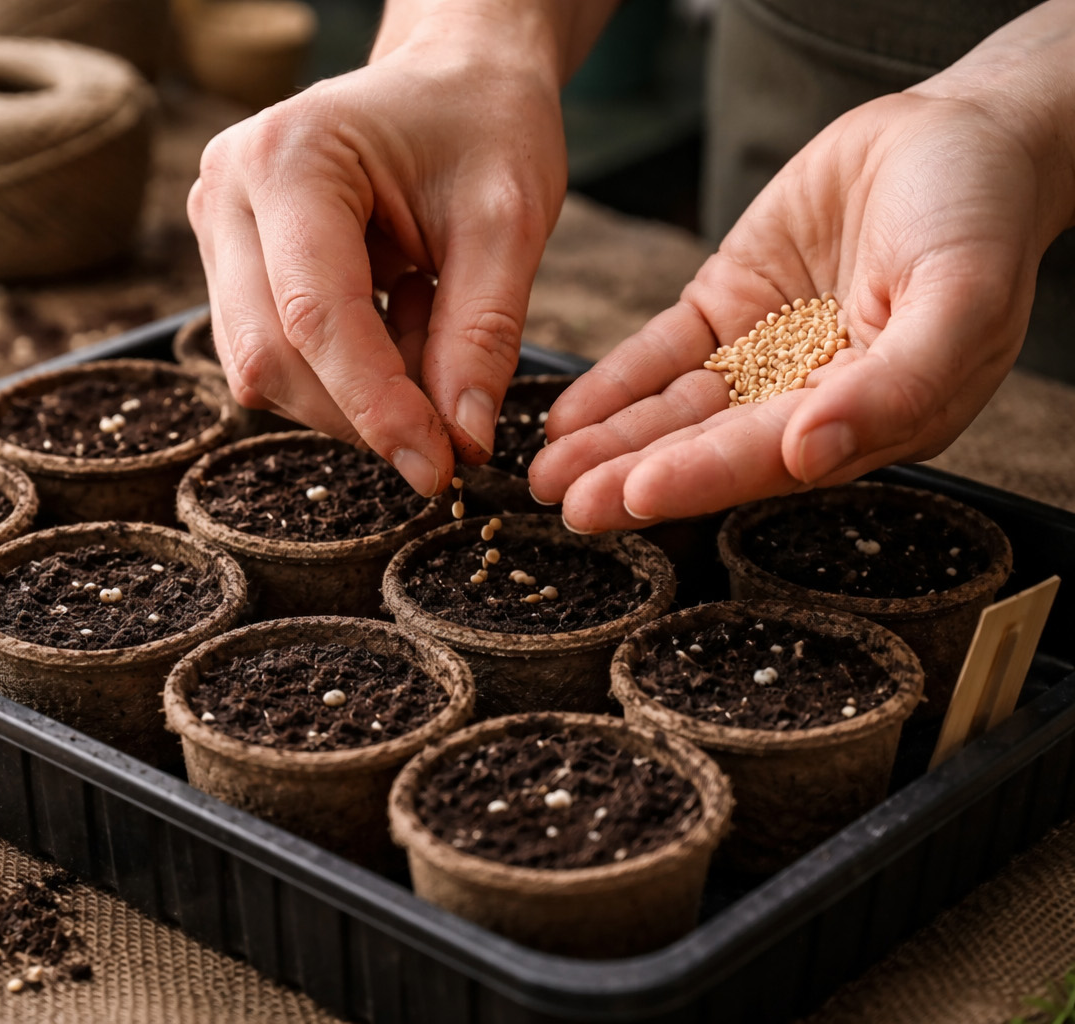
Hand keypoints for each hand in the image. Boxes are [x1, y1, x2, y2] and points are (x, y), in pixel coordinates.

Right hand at [187, 1, 606, 495]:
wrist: (456, 75)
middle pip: (269, 356)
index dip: (376, 407)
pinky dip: (346, 371)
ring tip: (432, 325)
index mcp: (290, 157)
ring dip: (355, 394)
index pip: (316, 316)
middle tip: (450, 436)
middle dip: (361, 414)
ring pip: (264, 369)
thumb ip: (483, 334)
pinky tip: (401, 316)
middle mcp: (228, 190)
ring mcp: (217, 227)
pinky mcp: (230, 262)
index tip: (438, 466)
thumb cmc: (486, 124)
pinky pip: (273, 354)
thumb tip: (460, 440)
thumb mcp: (510, 221)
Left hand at [530, 49, 1074, 530]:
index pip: (773, 460)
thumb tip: (812, 453)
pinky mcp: (726, 308)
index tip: (637, 495)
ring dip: (611, 441)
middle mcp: (808, 401)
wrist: (962, 133)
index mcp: (872, 419)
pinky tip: (568, 416)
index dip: (704, 477)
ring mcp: (761, 356)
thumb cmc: (983, 218)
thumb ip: (895, 385)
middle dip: (635, 476)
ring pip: (675, 409)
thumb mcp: (961, 299)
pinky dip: (613, 384)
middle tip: (567, 502)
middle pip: (710, 447)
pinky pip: (660, 354)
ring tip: (547, 471)